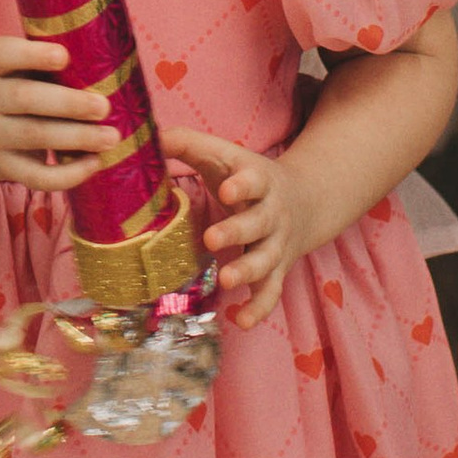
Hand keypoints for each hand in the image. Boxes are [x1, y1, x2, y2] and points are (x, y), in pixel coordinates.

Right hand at [0, 34, 120, 193]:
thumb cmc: (27, 90)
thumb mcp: (28, 72)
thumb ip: (56, 67)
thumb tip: (112, 68)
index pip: (3, 54)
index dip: (32, 54)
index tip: (64, 56)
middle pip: (23, 98)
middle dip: (68, 103)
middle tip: (104, 107)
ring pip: (33, 135)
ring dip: (77, 137)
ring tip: (112, 136)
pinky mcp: (8, 167)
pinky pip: (36, 176)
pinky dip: (68, 173)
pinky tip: (94, 163)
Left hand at [165, 125, 317, 327]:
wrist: (306, 201)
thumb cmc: (247, 176)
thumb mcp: (225, 155)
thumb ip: (189, 145)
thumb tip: (151, 136)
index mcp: (259, 181)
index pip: (254, 181)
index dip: (243, 185)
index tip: (227, 190)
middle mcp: (272, 214)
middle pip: (258, 224)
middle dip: (236, 232)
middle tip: (211, 239)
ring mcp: (276, 244)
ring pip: (266, 260)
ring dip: (247, 271)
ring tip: (226, 280)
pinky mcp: (277, 270)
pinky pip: (271, 293)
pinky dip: (258, 308)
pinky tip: (239, 321)